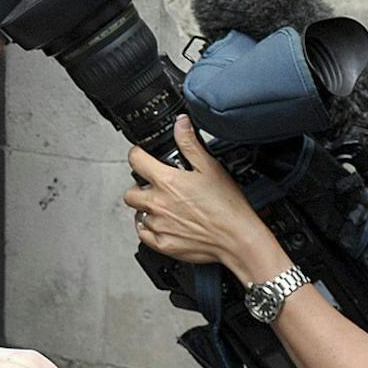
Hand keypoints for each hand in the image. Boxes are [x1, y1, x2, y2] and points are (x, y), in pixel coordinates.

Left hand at [124, 116, 278, 279]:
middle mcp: (157, 204)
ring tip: (163, 206)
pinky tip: (164, 224)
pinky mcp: (163, 244)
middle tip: (154, 186)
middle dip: (140, 186)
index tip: (143, 156)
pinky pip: (144, 234)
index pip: (135, 160)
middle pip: (131, 191)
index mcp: (166, 182)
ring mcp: (159, 226)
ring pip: (138, 213)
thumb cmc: (227, 207)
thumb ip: (190, 143)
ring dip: (146, 208)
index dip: (138, 154)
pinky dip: (150, 229)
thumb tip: (180, 123)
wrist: (237, 239)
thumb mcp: (210, 167)